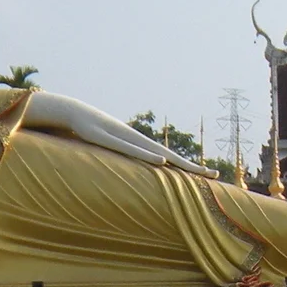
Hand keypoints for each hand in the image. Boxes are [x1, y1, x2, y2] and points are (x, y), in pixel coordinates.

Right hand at [21, 91, 213, 174]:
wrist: (71, 112)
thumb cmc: (90, 132)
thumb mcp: (107, 150)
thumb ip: (118, 159)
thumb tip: (125, 171)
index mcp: (140, 146)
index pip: (169, 159)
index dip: (187, 167)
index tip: (205, 174)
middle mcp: (138, 142)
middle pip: (170, 157)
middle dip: (192, 167)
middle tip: (215, 174)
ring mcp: (126, 140)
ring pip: (156, 154)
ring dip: (177, 163)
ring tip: (197, 171)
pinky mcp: (110, 140)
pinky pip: (131, 151)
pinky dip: (147, 157)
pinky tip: (162, 163)